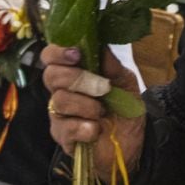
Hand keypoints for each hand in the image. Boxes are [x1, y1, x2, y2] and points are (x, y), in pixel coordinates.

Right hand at [42, 45, 145, 171]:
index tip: (77, 54)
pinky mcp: (63, 138)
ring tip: (102, 112)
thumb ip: (111, 64)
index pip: (50, 56)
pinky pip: (65, 128)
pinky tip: (97, 129)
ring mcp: (59, 115)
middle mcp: (61, 91)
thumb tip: (100, 43)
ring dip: (86, 105)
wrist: (134, 141)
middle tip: (103, 88)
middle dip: (79, 79)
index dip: (58, 52)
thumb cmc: (124, 107)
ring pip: (60, 101)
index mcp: (72, 72)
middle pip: (51, 76)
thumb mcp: (125, 82)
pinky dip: (85, 127)